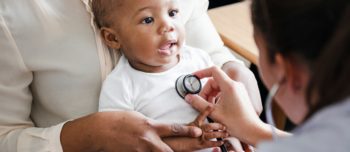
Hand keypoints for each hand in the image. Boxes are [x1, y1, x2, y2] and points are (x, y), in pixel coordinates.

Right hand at [61, 111, 201, 151]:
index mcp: (150, 126)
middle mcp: (147, 140)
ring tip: (164, 150)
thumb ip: (151, 125)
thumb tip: (159, 129)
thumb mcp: (138, 118)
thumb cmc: (118, 120)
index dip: (187, 131)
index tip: (198, 132)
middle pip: (169, 151)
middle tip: (190, 150)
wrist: (100, 130)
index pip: (173, 129)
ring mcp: (140, 151)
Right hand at [165, 106, 227, 150]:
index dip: (208, 110)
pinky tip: (221, 143)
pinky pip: (210, 143)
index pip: (201, 115)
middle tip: (225, 124)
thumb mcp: (179, 129)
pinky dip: (216, 143)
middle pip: (210, 125)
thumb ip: (187, 125)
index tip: (213, 106)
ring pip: (212, 133)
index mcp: (192, 124)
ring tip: (226, 133)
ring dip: (220, 133)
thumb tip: (194, 124)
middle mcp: (196, 130)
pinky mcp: (199, 145)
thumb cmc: (172, 138)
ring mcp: (198, 137)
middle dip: (218, 124)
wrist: (168, 144)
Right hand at [186, 66, 268, 145]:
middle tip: (200, 103)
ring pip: (219, 87)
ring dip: (211, 95)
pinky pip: (225, 91)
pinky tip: (215, 108)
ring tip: (208, 107)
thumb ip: (199, 103)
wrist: (253, 131)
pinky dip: (217, 97)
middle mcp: (235, 85)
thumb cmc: (237, 123)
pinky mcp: (240, 95)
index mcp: (229, 86)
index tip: (193, 77)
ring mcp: (238, 89)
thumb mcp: (214, 113)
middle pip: (214, 81)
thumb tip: (188, 97)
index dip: (201, 72)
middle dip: (205, 91)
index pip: (213, 70)